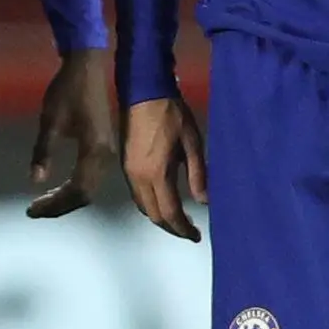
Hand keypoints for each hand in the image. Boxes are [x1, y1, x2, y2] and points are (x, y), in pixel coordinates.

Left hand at [27, 46, 117, 217]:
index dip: (55, 204)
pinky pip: (91, 177)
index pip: (77, 190)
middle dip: (59, 206)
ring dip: (67, 198)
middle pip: (85, 195)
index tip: (32, 209)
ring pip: (90, 188)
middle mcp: (106, 156)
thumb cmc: (68, 90)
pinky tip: (58, 187)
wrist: (88, 66)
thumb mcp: (50, 120)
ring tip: (43, 203)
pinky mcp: (104, 148)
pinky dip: (74, 188)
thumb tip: (35, 181)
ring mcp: (108, 153)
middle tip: (34, 210)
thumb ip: (43, 152)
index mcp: (95, 150)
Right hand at [124, 93, 208, 239]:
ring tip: (178, 219)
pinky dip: (150, 205)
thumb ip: (198, 174)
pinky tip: (163, 201)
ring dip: (160, 217)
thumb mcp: (193, 143)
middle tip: (189, 231)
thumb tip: (204, 201)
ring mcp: (128, 172)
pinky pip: (137, 195)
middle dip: (172, 227)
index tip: (196, 236)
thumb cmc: (172, 115)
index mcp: (157, 174)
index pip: (170, 213)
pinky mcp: (124, 165)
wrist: (143, 92)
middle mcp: (139, 178)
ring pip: (143, 206)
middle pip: (154, 215)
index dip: (183, 229)